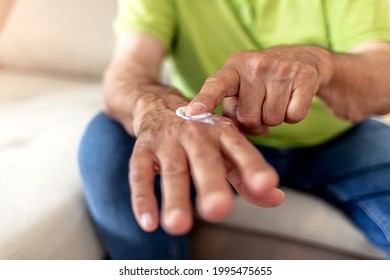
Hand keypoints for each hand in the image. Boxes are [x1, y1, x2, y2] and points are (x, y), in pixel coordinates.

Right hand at [129, 98, 284, 235]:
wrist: (158, 105)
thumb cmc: (199, 134)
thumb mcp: (225, 148)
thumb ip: (247, 174)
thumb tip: (276, 198)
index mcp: (221, 132)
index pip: (240, 148)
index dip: (253, 166)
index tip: (266, 185)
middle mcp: (195, 133)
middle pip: (204, 159)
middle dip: (210, 183)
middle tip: (218, 210)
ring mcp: (167, 140)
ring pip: (171, 170)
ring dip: (174, 198)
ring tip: (177, 226)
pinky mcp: (142, 149)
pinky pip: (139, 174)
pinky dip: (142, 199)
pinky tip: (149, 223)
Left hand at [186, 45, 331, 133]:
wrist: (303, 59)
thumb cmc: (263, 81)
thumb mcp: (242, 86)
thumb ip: (231, 108)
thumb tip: (230, 135)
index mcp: (233, 67)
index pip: (215, 85)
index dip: (204, 100)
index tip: (192, 114)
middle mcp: (255, 65)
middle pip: (247, 117)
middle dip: (254, 121)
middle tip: (261, 106)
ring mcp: (280, 69)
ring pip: (271, 120)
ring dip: (274, 118)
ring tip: (277, 99)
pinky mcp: (304, 77)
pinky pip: (293, 116)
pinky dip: (293, 116)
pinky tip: (292, 99)